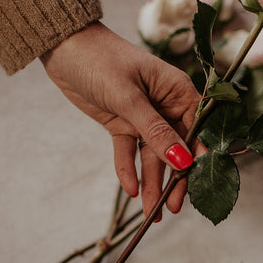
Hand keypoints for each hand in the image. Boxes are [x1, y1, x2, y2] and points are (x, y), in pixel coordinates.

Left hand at [41, 22, 203, 217]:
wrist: (63, 49)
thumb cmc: (101, 59)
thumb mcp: (128, 97)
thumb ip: (155, 131)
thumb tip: (183, 160)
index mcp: (177, 90)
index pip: (197, 129)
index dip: (199, 158)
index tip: (198, 185)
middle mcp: (165, 106)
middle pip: (175, 149)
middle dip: (174, 179)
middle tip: (172, 208)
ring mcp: (142, 118)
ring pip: (151, 156)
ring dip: (150, 183)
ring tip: (149, 213)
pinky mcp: (122, 125)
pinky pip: (128, 152)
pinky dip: (127, 170)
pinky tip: (130, 191)